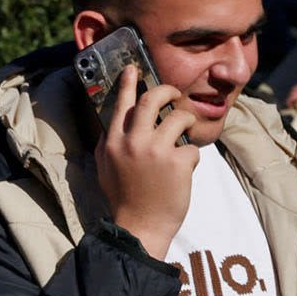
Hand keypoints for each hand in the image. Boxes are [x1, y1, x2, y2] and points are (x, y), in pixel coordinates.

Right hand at [95, 66, 199, 260]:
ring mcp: (155, 151)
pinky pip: (191, 148)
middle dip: (168, 91)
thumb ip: (109, 144)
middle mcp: (132, 142)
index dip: (129, 82)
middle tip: (174, 96)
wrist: (140, 227)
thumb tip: (115, 123)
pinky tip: (182, 173)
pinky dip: (190, 159)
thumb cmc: (124, 198)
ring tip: (184, 138)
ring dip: (187, 125)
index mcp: (113, 143)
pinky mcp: (177, 162)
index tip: (134, 68)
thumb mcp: (105, 168)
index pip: (123, 104)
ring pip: (180, 118)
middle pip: (153, 99)